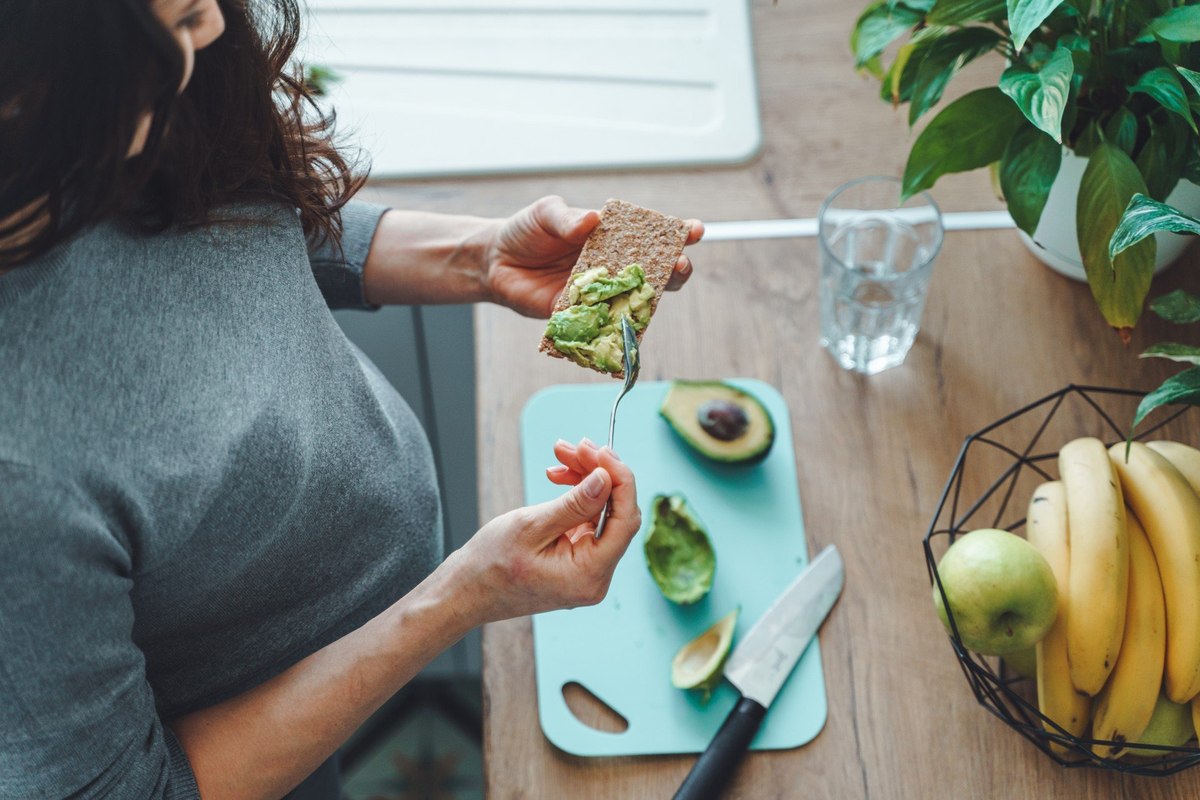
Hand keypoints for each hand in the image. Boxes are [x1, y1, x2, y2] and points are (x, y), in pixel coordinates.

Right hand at [443, 439, 640, 623]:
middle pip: (615, 513)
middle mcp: (596, 576)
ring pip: (602, 513)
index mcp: (589, 574)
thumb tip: (607, 478)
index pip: (625, 520)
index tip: (600, 451)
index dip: (619, 480)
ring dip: (585, 479)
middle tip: (574, 447)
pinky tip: (559, 477)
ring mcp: (587, 569)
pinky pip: (587, 521)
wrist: (465, 591)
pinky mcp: (577, 559)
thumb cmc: (490, 566)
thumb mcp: (531, 527)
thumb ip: (575, 503)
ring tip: (560, 456)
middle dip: (599, 474)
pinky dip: (577, 496)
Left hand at [483, 195, 704, 317]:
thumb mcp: (545, 214)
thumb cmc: (526, 232)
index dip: (678, 233)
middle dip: (675, 269)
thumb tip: (592, 220)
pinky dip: (618, 326)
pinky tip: (627, 324)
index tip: (695, 230)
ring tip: (658, 294)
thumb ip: (568, 218)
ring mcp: (601, 293)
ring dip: (651, 300)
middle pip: (654, 272)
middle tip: (681, 266)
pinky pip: (605, 324)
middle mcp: (612, 266)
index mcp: (612, 237)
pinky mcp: (583, 317)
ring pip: (636, 300)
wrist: (495, 263)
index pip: (652, 235)